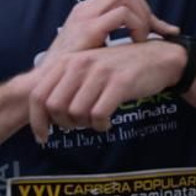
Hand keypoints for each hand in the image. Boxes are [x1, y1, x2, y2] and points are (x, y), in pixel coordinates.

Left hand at [25, 39, 186, 142]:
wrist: (158, 58)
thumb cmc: (119, 69)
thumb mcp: (87, 69)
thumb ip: (65, 85)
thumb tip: (44, 115)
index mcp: (68, 60)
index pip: (38, 94)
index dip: (38, 120)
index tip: (43, 137)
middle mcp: (80, 63)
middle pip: (54, 107)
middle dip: (63, 124)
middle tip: (77, 126)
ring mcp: (100, 72)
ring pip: (76, 112)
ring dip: (84, 125)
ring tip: (95, 121)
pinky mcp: (120, 82)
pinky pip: (99, 114)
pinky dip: (101, 125)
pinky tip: (107, 122)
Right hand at [43, 0, 179, 60]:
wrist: (46, 84)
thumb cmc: (74, 72)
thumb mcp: (97, 49)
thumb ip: (117, 39)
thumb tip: (149, 37)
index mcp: (87, 10)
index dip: (141, 6)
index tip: (151, 28)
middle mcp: (86, 7)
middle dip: (144, 9)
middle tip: (149, 33)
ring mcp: (86, 15)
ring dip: (141, 16)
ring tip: (141, 39)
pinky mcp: (89, 29)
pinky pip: (123, 14)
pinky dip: (136, 26)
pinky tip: (135, 43)